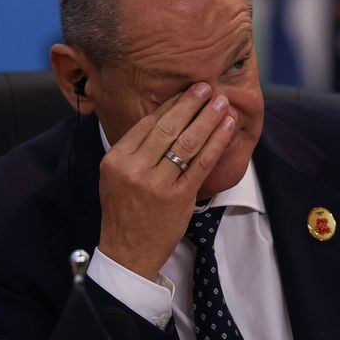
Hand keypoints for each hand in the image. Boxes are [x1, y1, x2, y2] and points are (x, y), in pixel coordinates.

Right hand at [97, 82, 237, 280]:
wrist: (128, 251)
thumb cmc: (124, 212)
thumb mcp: (114, 177)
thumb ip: (132, 150)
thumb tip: (160, 119)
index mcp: (116, 160)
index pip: (147, 124)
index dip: (170, 104)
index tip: (186, 91)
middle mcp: (134, 169)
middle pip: (167, 128)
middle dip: (190, 104)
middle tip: (205, 88)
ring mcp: (157, 184)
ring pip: (187, 142)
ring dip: (207, 119)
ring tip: (221, 103)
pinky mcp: (179, 197)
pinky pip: (201, 163)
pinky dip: (216, 142)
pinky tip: (226, 128)